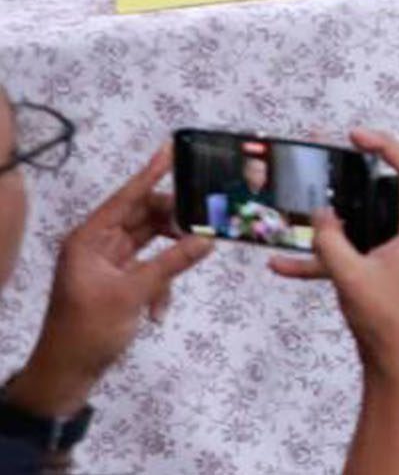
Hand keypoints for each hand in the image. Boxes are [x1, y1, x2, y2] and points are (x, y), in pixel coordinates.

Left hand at [4, 146, 212, 419]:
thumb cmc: (87, 330)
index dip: (149, 174)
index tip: (171, 149)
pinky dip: (161, 286)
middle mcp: (98, 245)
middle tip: (206, 218)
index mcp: (89, 239)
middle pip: (144, 218)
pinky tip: (159, 311)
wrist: (65, 376)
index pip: (125, 198)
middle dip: (173, 222)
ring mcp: (109, 265)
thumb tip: (206, 238)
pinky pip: (151, 269)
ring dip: (170, 260)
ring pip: (152, 243)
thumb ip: (171, 263)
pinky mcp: (120, 283)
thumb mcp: (131, 295)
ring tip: (191, 262)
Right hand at [271, 130, 398, 382]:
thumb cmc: (387, 318)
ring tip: (294, 198)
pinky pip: (345, 253)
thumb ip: (331, 242)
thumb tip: (318, 213)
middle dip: (346, 175)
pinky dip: (318, 257)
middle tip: (318, 157)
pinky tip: (280, 264)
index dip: (384, 146)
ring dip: (327, 217)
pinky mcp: (375, 267)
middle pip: (379, 189)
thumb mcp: (352, 276)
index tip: (353, 137)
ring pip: (358, 220)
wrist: (395, 361)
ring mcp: (392, 249)